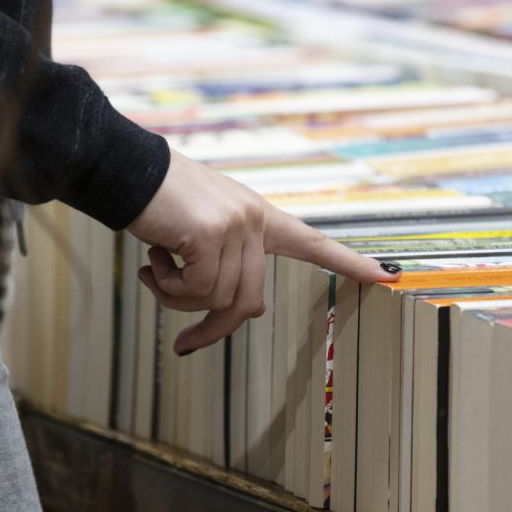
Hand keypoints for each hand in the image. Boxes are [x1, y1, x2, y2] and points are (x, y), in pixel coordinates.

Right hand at [128, 149, 399, 354]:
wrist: (122, 168)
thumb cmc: (155, 204)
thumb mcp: (196, 233)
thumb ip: (220, 264)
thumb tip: (228, 313)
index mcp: (258, 217)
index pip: (313, 242)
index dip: (350, 262)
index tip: (389, 277)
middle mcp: (255, 221)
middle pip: (248, 301)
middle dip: (213, 329)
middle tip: (185, 344)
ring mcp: (237, 226)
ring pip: (218, 300)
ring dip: (177, 299)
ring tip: (157, 269)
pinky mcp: (211, 235)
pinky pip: (195, 292)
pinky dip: (168, 289)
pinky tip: (153, 261)